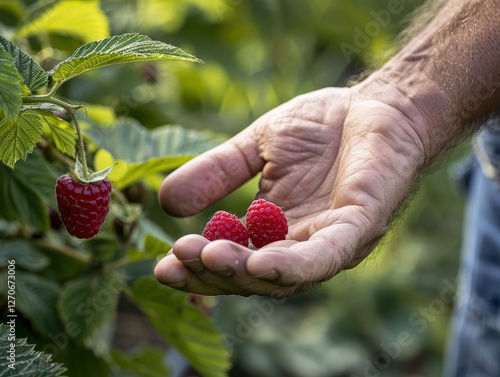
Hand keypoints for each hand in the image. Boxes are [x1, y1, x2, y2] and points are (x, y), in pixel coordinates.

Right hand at [154, 86, 425, 296]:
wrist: (380, 103)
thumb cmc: (322, 126)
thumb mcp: (255, 147)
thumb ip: (216, 173)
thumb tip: (165, 202)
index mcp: (275, 230)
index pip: (233, 262)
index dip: (198, 269)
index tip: (161, 265)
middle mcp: (300, 245)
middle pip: (252, 279)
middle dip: (212, 275)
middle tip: (175, 261)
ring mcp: (330, 241)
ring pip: (283, 277)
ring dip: (242, 273)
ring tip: (207, 257)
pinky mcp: (359, 226)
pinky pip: (324, 256)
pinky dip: (292, 265)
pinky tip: (260, 265)